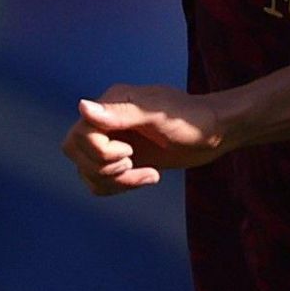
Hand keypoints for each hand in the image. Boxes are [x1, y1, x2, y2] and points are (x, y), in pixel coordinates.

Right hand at [62, 83, 220, 195]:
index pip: (79, 134)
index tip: (129, 153)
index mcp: (111, 103)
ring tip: (147, 174)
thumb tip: (82, 106)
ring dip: (115, 181)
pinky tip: (149, 177)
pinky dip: (121, 187)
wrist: (215, 134)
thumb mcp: (157, 115)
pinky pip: (100, 182)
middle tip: (132, 162)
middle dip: (103, 167)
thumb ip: (120, 113)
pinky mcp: (122, 161)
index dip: (99, 152)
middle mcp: (106, 121)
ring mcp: (113, 141)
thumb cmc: (191, 119)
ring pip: (86, 171)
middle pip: (75, 153)